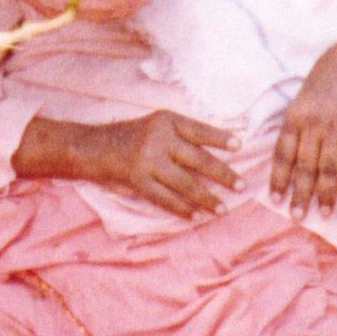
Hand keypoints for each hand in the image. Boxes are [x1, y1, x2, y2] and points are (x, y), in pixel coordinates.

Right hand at [83, 111, 242, 217]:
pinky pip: (167, 199)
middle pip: (198, 159)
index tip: (240, 146)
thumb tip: (215, 153)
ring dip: (207, 199)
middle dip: (223, 174)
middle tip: (241, 186)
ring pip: (186, 184)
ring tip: (222, 208)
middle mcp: (159, 139)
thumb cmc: (133, 136)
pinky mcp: (140, 182)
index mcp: (166, 120)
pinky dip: (183, 209)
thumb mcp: (156, 125)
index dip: (220, 139)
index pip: (199, 130)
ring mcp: (148, 161)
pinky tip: (195, 215)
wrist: (95, 148)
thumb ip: (180, 135)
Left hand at [270, 37, 336, 217]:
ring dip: (324, 193)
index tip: (275, 199)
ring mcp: (334, 127)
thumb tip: (292, 152)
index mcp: (295, 115)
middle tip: (297, 216)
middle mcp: (312, 124)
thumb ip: (299, 123)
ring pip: (327, 168)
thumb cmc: (328, 79)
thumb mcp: (305, 97)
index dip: (279, 178)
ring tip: (323, 212)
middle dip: (300, 194)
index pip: (283, 153)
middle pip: (304, 166)